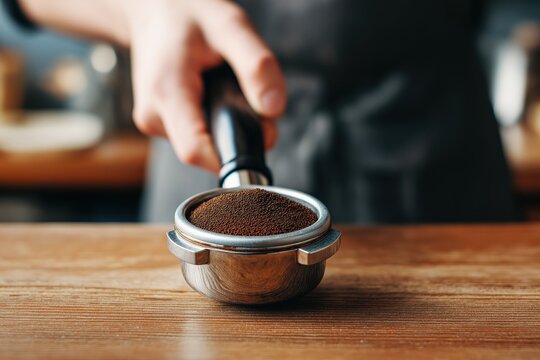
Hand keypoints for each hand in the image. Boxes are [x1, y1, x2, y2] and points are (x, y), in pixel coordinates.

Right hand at [127, 0, 285, 171]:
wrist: (155, 10)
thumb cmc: (189, 14)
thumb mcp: (231, 27)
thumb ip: (256, 67)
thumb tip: (273, 110)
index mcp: (166, 92)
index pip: (196, 152)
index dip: (232, 155)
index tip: (256, 136)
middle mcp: (153, 115)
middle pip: (205, 152)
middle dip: (236, 135)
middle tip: (246, 98)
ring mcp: (154, 122)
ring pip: (202, 145)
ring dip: (225, 125)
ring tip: (224, 88)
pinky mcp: (159, 123)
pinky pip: (195, 135)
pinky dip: (212, 120)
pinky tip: (210, 94)